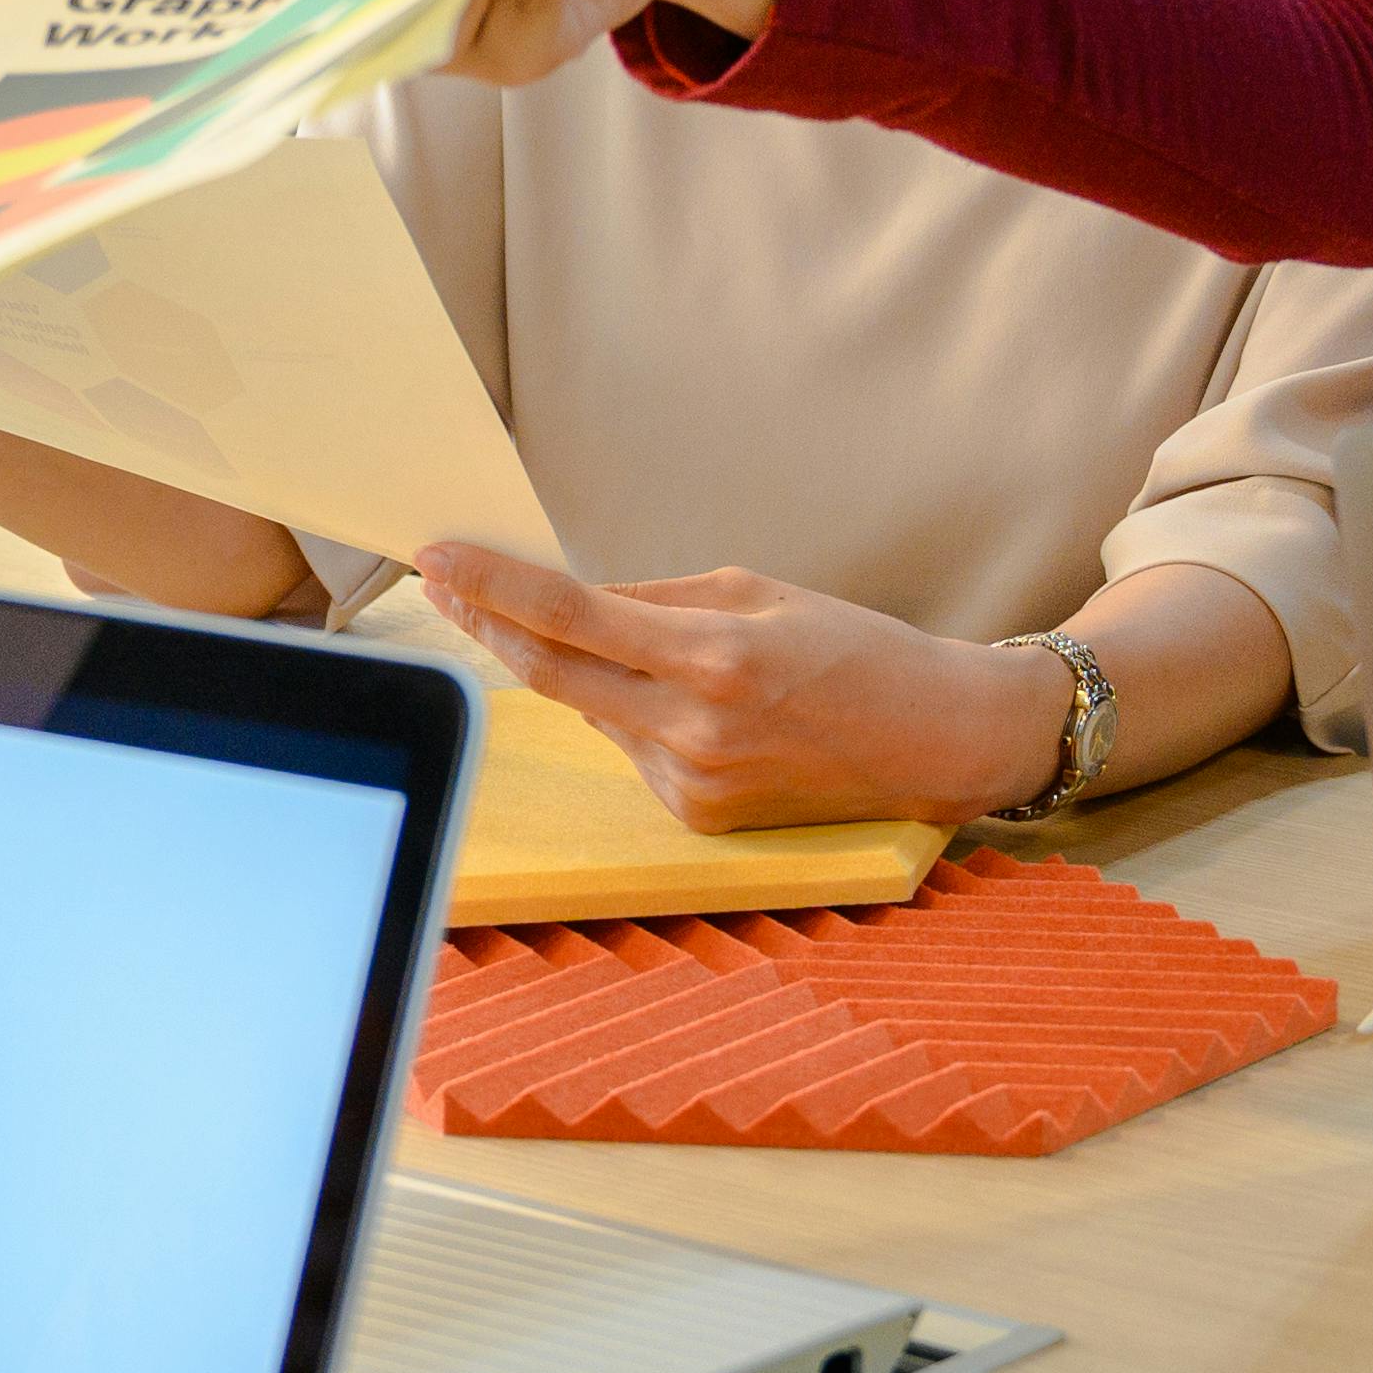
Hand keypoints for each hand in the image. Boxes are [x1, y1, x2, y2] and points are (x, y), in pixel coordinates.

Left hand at [414, 544, 1069, 830]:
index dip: (492, 586)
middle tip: (443, 582)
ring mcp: (692, 782)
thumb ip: (651, 597)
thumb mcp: (756, 592)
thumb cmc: (856, 650)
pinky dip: (633, 712)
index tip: (437, 556)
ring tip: (638, 642)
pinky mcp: (696, 816)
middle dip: (487, 624)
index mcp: (714, 656)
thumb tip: (564, 598)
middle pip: (552, 673)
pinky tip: (687, 702)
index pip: (570, 616)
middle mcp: (695, 728)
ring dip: (580, 668)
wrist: (935, 741)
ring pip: (593, 709)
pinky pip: (631, 747)